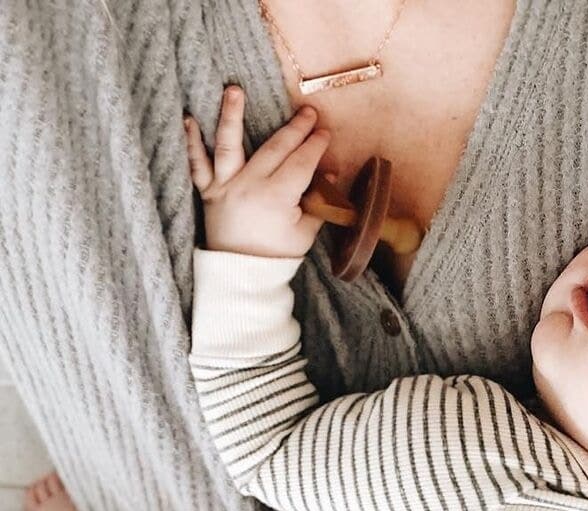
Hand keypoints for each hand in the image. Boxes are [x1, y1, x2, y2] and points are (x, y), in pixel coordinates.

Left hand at [183, 85, 329, 257]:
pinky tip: (188, 119)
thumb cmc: (276, 255)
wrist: (242, 274)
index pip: (301, 164)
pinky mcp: (209, 192)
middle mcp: (250, 186)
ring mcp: (226, 187)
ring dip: (232, 116)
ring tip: (234, 91)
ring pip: (229, 146)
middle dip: (294, 129)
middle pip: (275, 149)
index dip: (315, 147)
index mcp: (277, 199)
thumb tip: (329, 173)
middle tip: (308, 112)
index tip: (325, 133)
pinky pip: (197, 165)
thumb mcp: (305, 232)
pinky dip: (191, 143)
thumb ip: (317, 202)